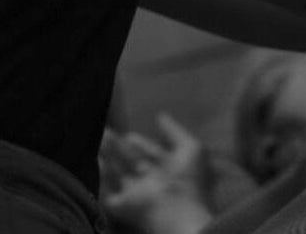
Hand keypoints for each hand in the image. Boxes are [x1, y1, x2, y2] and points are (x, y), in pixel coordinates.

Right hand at [100, 114, 213, 233]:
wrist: (177, 209)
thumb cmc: (188, 178)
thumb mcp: (190, 147)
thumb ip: (174, 131)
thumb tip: (161, 116)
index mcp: (171, 170)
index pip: (152, 154)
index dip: (141, 144)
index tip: (129, 134)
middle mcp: (153, 182)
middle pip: (132, 162)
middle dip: (120, 148)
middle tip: (106, 132)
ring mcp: (137, 194)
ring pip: (118, 174)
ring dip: (109, 157)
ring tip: (99, 139)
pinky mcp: (123, 206)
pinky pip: (108, 192)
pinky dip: (103, 178)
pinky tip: (97, 161)